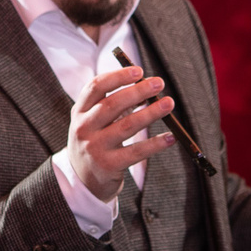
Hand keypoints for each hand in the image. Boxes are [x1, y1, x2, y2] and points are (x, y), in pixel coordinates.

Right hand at [67, 65, 176, 202]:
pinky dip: (155, 144)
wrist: (82, 180)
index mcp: (80, 111)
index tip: (138, 71)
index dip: (118, 77)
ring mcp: (95, 147)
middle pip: (112, 104)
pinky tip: (170, 137)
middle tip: (159, 83)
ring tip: (168, 103)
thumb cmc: (94, 142)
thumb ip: (112, 104)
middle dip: (137, 91)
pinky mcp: (108, 165)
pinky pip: (136, 152)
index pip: (96, 87)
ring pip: (126, 126)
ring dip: (150, 113)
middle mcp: (84, 128)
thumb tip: (145, 88)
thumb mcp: (93, 121)